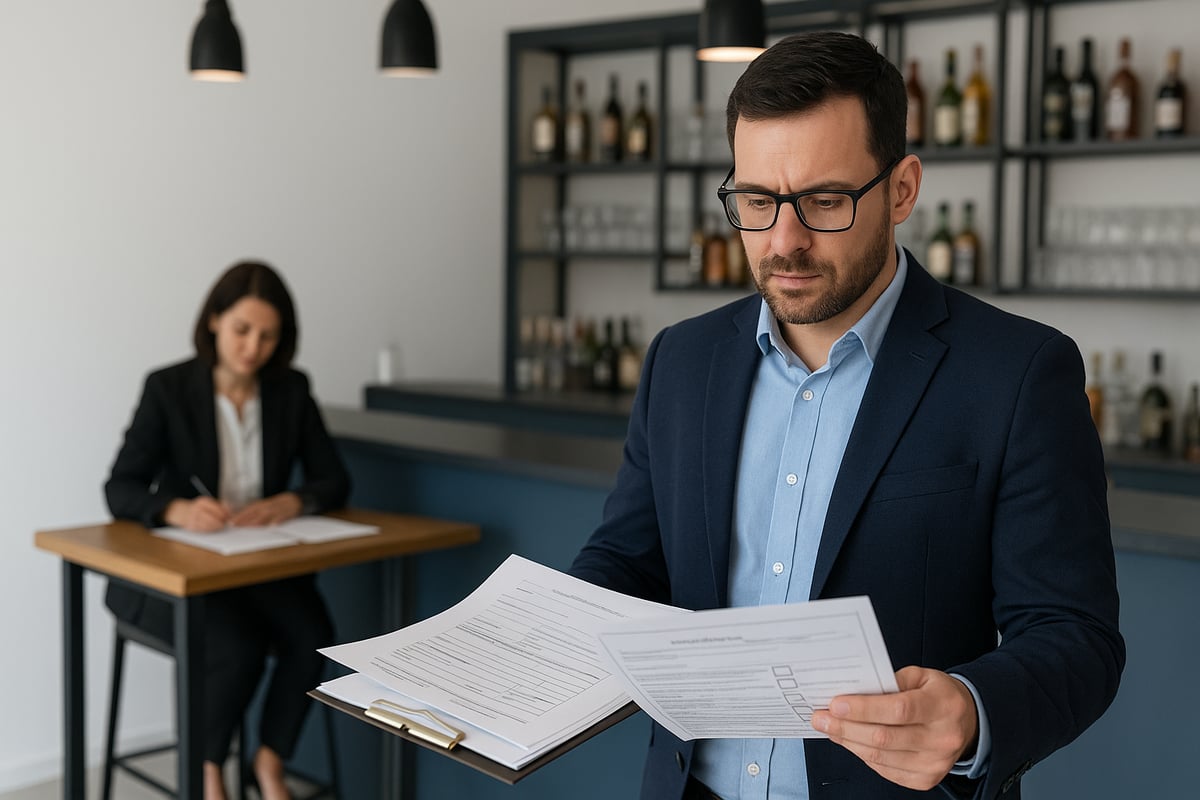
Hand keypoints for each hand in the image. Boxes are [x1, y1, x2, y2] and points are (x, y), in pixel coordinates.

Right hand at [164, 497, 230, 531]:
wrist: (181, 512)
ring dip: (217, 526)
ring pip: (209, 525)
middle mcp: (197, 509)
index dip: (225, 514)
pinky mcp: (191, 526)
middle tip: (226, 523)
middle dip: (221, 522)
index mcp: (203, 502)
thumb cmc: (199, 508)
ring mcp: (193, 518)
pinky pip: (203, 530)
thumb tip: (231, 512)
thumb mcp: (208, 503)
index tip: (229, 516)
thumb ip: (220, 505)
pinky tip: (213, 527)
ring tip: (220, 525)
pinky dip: (210, 529)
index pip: (217, 508)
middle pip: (213, 518)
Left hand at [229, 492, 302, 526]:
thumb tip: (238, 519)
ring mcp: (277, 509)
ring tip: (249, 527)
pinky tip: (272, 526)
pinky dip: (277, 521)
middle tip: (235, 525)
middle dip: (244, 519)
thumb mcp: (263, 507)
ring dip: (258, 521)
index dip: (238, 516)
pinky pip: (282, 517)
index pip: (248, 510)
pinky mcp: (287, 513)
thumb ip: (252, 513)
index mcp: (261, 505)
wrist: (294, 500)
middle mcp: (267, 506)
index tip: (229, 522)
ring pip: (267, 515)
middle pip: (254, 512)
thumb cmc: (276, 506)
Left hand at [810, 666, 978, 791]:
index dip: (863, 708)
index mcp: (942, 706)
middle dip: (845, 728)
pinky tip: (851, 742)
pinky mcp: (926, 778)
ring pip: (880, 757)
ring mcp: (935, 762)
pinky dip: (863, 755)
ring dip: (849, 742)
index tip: (835, 705)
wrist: (969, 722)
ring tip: (830, 729)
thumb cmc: (940, 695)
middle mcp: (942, 737)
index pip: (898, 709)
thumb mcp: (921, 676)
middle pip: (884, 737)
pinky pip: (885, 770)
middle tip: (821, 718)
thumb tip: (853, 691)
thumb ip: (889, 681)